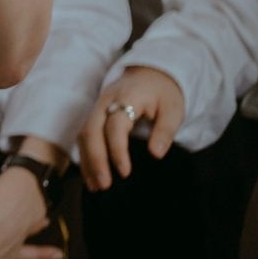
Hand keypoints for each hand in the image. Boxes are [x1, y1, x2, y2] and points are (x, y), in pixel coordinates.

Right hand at [79, 66, 184, 188]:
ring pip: (83, 134)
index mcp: (126, 98)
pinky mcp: (95, 115)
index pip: (115, 124)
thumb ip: (165, 130)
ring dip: (87, 160)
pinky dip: (86, 156)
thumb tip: (156, 154)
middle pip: (91, 129)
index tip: (125, 172)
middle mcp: (105, 101)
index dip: (117, 149)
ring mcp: (97, 107)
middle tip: (104, 185)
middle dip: (95, 159)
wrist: (151, 72)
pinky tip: (91, 175)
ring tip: (96, 186)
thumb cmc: (164, 92)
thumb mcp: (174, 109)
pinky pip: (84, 135)